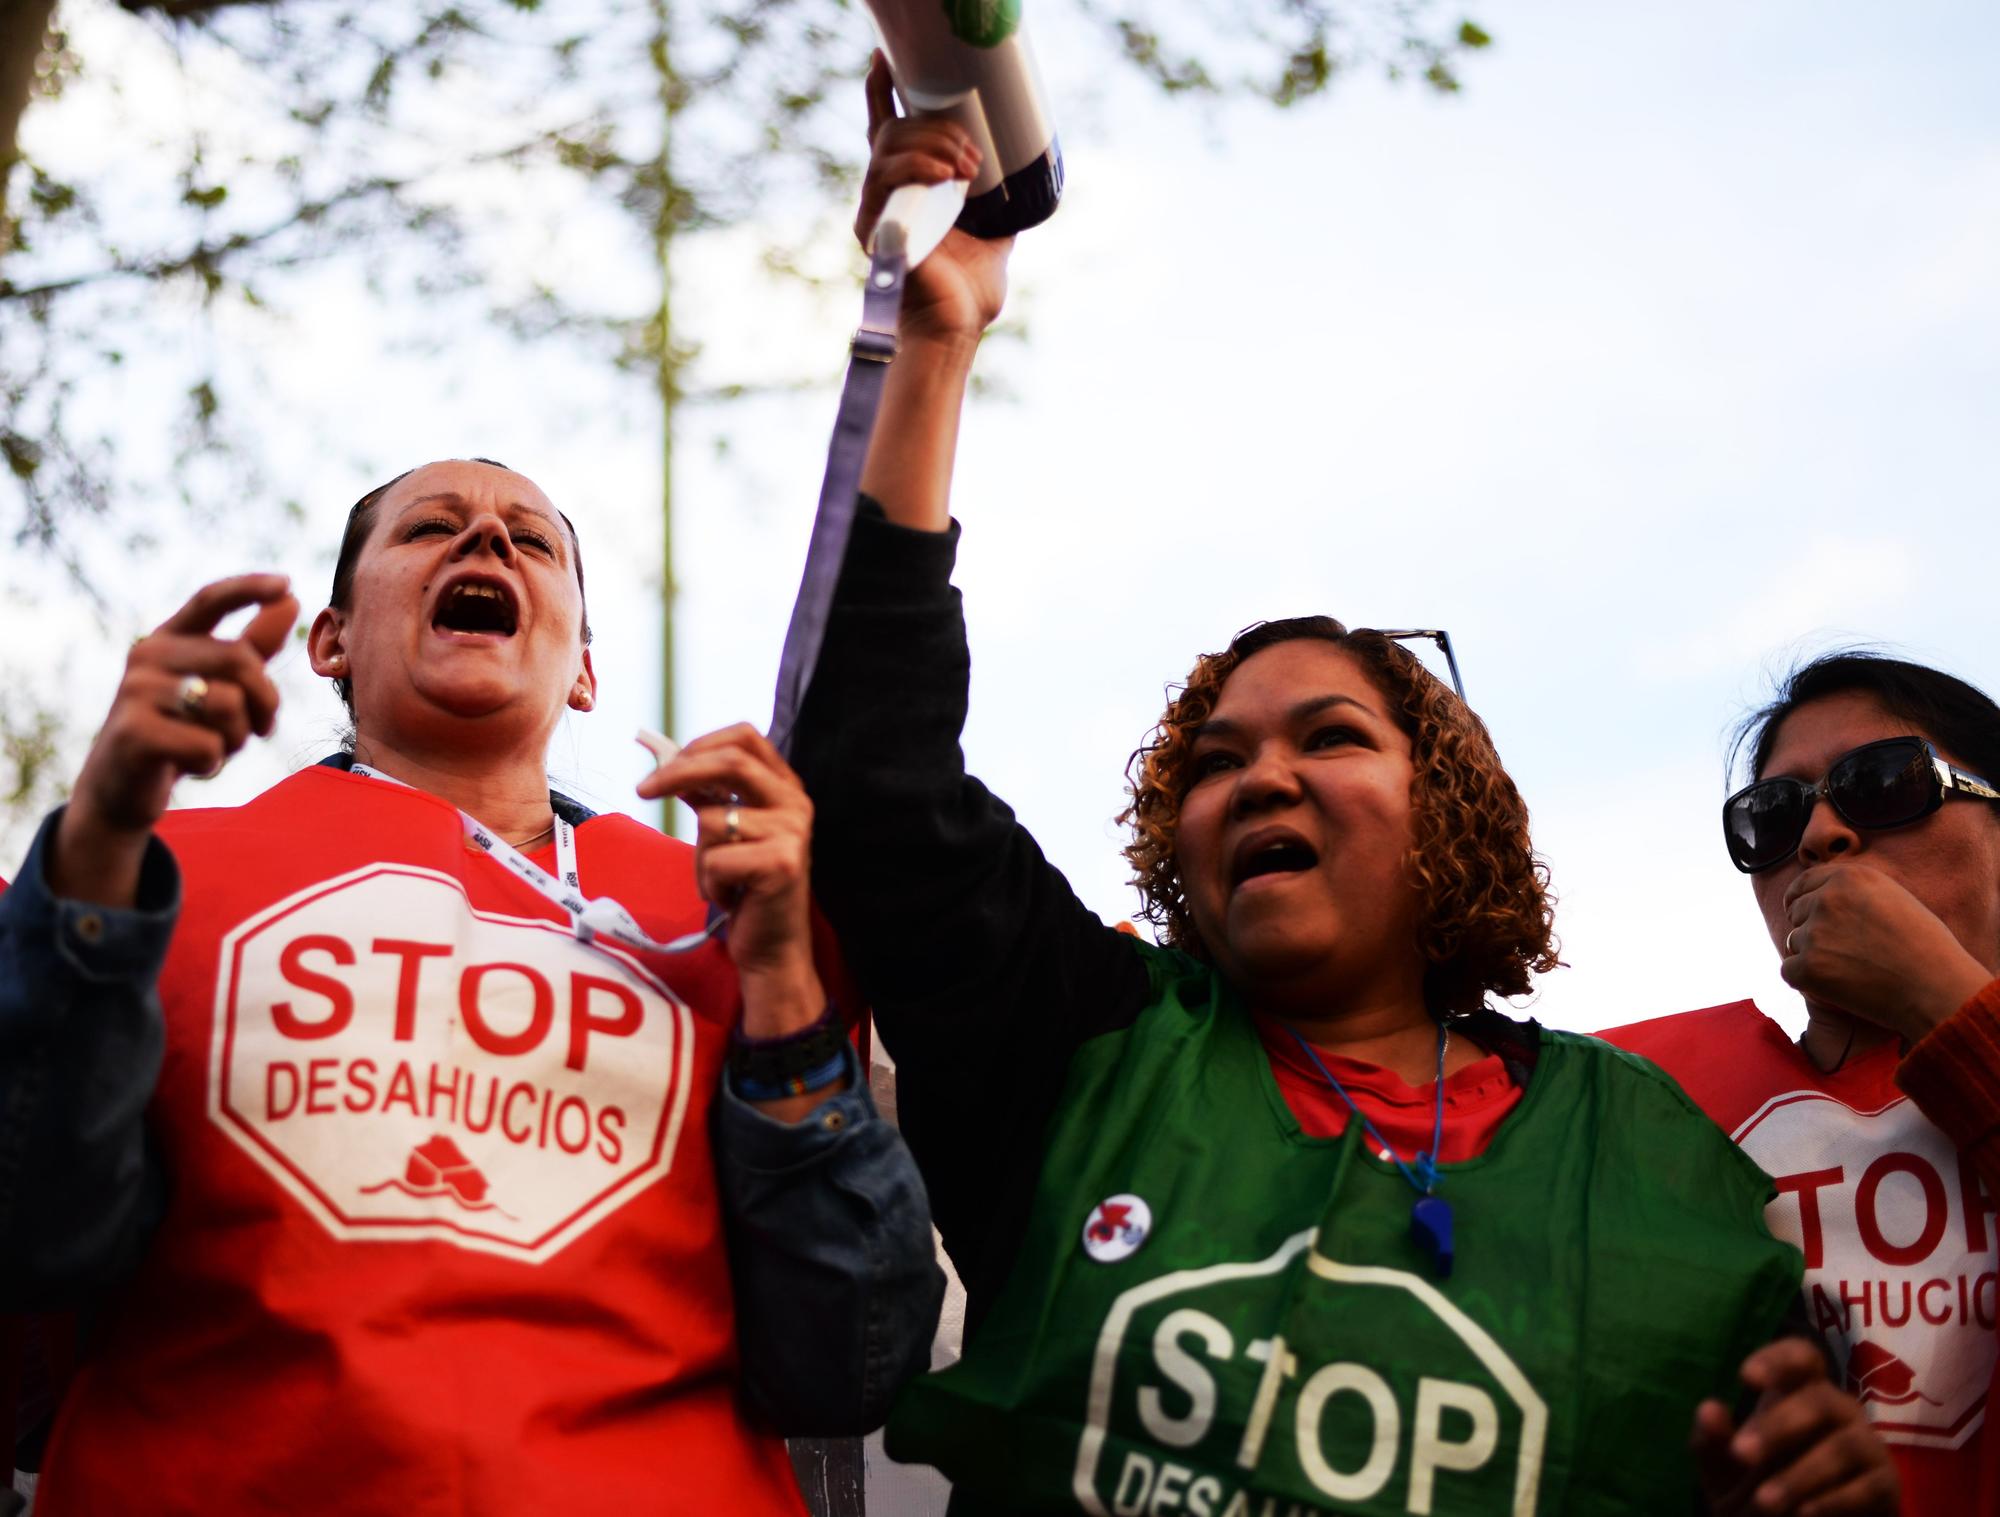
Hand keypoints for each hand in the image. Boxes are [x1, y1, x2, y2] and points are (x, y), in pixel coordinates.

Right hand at [54, 574, 297, 904]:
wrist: (123, 787)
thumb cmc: (182, 731)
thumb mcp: (220, 686)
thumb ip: (253, 646)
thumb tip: (291, 600)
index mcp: (169, 639)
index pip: (210, 600)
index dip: (249, 588)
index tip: (287, 585)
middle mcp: (147, 655)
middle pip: (240, 658)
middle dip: (266, 700)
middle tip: (259, 729)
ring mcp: (135, 692)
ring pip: (229, 704)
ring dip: (239, 737)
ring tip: (214, 746)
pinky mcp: (133, 732)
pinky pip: (208, 744)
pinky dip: (214, 762)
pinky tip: (191, 765)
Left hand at [636, 723, 824, 1034]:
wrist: (773, 947)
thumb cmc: (747, 889)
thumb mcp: (727, 834)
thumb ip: (710, 797)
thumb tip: (669, 764)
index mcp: (785, 788)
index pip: (747, 737)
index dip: (702, 742)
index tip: (667, 762)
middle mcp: (796, 803)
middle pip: (731, 762)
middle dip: (678, 772)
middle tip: (643, 790)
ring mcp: (793, 833)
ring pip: (712, 821)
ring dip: (699, 857)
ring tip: (720, 881)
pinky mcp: (782, 864)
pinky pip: (715, 860)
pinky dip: (708, 884)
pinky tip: (730, 899)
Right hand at [856, 50, 1011, 348]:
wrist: (954, 332)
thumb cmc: (967, 295)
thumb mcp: (993, 238)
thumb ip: (998, 207)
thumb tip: (1025, 185)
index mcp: (909, 192)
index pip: (890, 132)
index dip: (884, 92)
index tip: (886, 59)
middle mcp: (885, 197)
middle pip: (894, 132)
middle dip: (936, 129)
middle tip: (972, 156)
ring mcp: (876, 210)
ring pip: (889, 148)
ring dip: (931, 145)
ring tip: (965, 166)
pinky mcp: (875, 227)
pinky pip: (886, 179)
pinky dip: (916, 167)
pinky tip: (945, 174)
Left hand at [1693, 1339, 1898, 1515]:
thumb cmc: (1761, 1486)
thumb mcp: (1726, 1469)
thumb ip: (1713, 1440)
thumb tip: (1708, 1408)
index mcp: (1799, 1392)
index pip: (1801, 1357)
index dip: (1778, 1360)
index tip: (1745, 1377)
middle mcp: (1839, 1410)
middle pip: (1818, 1401)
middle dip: (1777, 1426)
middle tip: (1741, 1452)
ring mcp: (1867, 1445)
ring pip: (1843, 1447)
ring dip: (1801, 1475)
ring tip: (1764, 1501)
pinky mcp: (1886, 1485)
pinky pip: (1867, 1487)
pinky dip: (1833, 1501)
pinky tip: (1804, 1514)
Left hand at [1782, 862, 1993, 1040]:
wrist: (1938, 988)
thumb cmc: (1926, 948)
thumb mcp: (1894, 899)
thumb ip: (1855, 892)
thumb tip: (1816, 896)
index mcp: (1851, 877)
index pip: (1804, 883)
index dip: (1800, 900)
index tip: (1798, 912)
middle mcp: (1828, 898)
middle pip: (1797, 913)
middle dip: (1813, 931)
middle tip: (1847, 953)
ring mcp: (1815, 932)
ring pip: (1794, 942)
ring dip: (1813, 957)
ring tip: (1854, 970)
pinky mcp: (1808, 966)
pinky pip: (1790, 971)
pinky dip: (1807, 981)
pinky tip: (1838, 987)